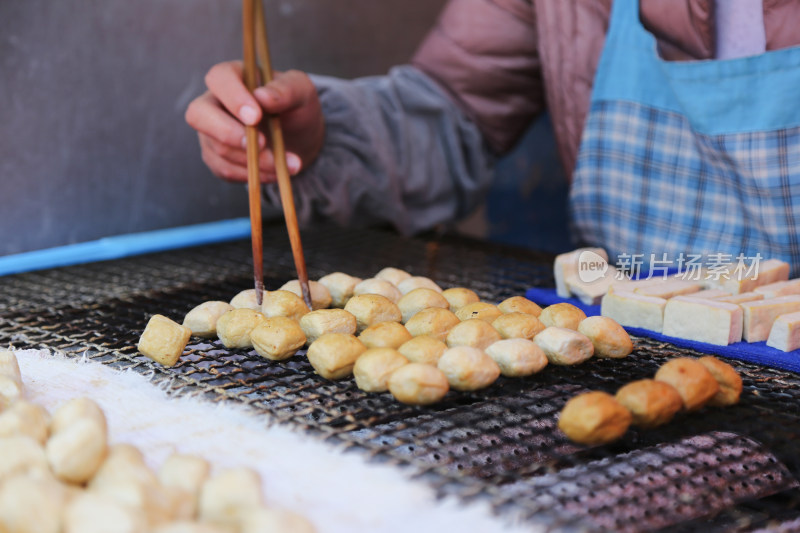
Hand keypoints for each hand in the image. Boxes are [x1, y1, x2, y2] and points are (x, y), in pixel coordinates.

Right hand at [185, 61, 324, 182]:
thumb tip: (262, 97)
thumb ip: (286, 90)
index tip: (256, 117)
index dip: (233, 98)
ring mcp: (211, 131)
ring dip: (253, 161)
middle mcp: (214, 102)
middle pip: (198, 114)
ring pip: (217, 148)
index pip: (219, 79)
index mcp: (233, 76)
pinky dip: (253, 175)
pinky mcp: (216, 157)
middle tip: (262, 145)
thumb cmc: (296, 106)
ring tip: (287, 163)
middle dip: (228, 134)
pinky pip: (225, 170)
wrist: (300, 136)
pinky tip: (276, 172)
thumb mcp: (302, 91)